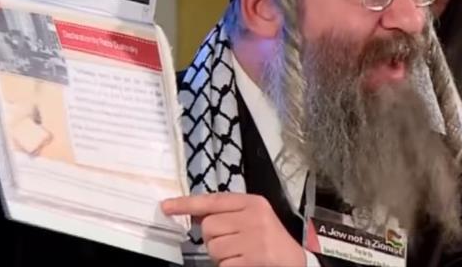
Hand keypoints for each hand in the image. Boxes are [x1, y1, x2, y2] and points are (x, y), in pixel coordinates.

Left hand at [162, 193, 305, 266]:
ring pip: (213, 247)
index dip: (187, 204)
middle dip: (214, 240)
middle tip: (232, 245)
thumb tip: (194, 214)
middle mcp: (253, 216)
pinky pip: (223, 264)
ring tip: (240, 256)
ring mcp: (254, 238)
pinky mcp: (254, 258)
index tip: (166, 207)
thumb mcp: (253, 219)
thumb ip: (227, 214)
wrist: (295, 262)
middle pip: (208, 226)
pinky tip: (244, 263)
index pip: (213, 200)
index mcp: (253, 202)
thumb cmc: (270, 241)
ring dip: (221, 257)